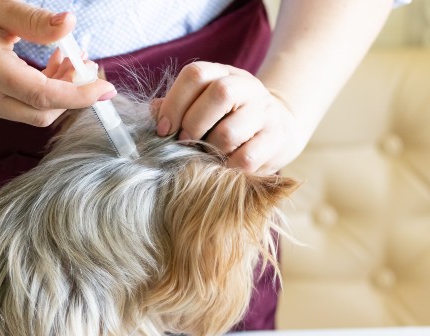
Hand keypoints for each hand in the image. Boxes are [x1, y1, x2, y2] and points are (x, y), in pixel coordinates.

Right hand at [0, 0, 114, 126]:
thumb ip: (35, 20)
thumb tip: (71, 24)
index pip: (45, 96)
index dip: (80, 96)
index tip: (106, 88)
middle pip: (43, 114)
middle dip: (71, 94)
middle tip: (85, 63)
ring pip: (32, 114)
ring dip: (56, 94)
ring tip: (66, 59)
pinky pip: (20, 109)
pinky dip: (40, 94)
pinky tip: (46, 67)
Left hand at [154, 61, 304, 173]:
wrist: (278, 128)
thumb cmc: (226, 119)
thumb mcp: (202, 106)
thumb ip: (176, 107)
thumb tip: (151, 111)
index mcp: (223, 74)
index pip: (196, 74)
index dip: (174, 102)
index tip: (163, 129)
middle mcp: (247, 87)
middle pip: (220, 94)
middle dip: (192, 124)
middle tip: (184, 142)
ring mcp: (265, 112)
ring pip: (230, 132)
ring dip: (209, 149)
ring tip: (205, 154)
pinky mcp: (276, 139)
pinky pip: (246, 158)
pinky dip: (227, 167)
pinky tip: (222, 166)